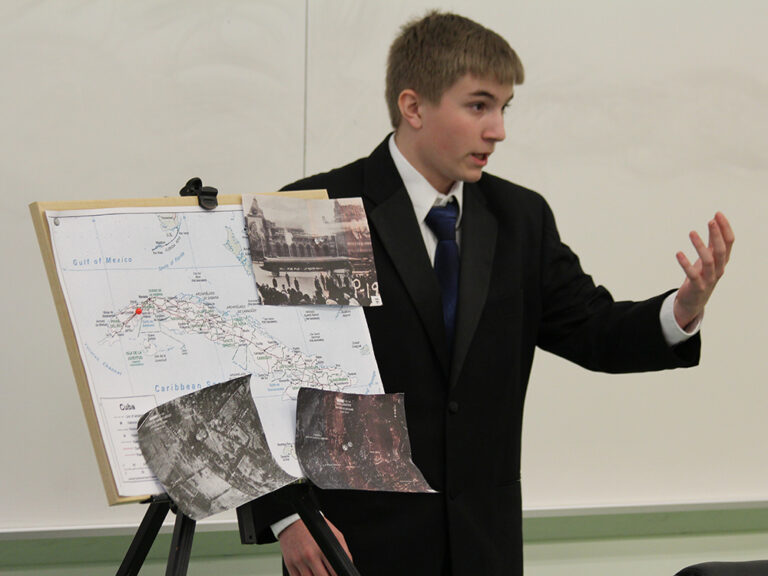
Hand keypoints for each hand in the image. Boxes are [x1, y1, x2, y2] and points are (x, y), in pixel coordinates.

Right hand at [278, 518, 352, 575]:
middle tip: (328, 573)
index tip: (337, 574)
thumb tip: (348, 567)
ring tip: (319, 573)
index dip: (338, 575)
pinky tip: (310, 573)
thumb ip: (343, 551)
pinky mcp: (289, 564)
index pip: (334, 572)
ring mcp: (299, 561)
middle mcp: (310, 556)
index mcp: (323, 549)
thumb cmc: (316, 528)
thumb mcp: (334, 535)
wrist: (293, 522)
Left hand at [673, 211, 733, 328]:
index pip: (729, 242)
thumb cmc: (701, 276)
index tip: (717, 213)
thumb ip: (711, 242)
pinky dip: (685, 264)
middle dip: (717, 235)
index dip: (725, 228)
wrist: (694, 301)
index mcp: (722, 260)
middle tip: (710, 221)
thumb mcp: (708, 257)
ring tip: (692, 232)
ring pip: (708, 261)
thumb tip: (714, 222)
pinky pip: (692, 275)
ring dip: (700, 246)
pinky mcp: (697, 287)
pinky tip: (678, 253)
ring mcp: (709, 279)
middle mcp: (719, 269)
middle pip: (721, 250)